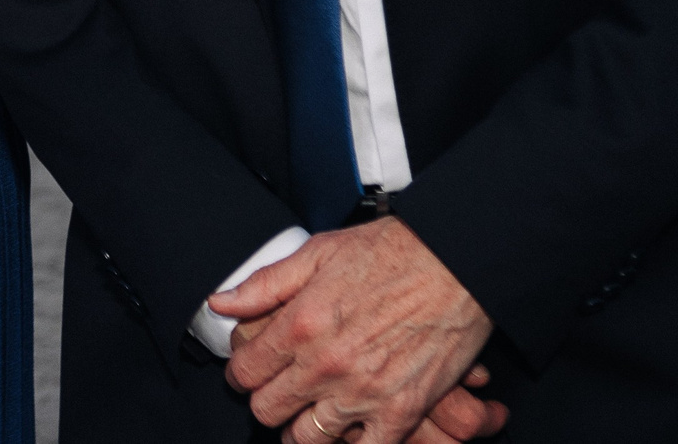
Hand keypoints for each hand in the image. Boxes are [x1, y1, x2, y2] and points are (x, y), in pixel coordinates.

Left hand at [215, 217, 499, 443]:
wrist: (457, 264)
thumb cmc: (390, 252)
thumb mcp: (316, 253)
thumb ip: (264, 284)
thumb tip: (220, 303)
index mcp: (300, 326)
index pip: (245, 373)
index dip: (240, 374)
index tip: (249, 371)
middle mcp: (325, 365)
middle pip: (268, 410)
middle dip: (266, 401)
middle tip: (279, 390)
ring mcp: (363, 393)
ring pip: (307, 439)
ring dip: (302, 429)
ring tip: (309, 413)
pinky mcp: (402, 412)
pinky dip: (353, 443)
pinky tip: (350, 429)